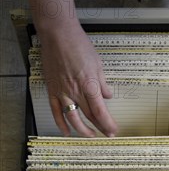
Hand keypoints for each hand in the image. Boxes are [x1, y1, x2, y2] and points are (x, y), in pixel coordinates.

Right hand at [38, 21, 117, 136]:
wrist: (57, 34)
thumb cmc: (78, 45)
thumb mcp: (98, 64)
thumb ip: (103, 83)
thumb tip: (108, 95)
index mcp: (89, 85)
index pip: (100, 112)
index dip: (108, 124)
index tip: (113, 130)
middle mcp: (75, 91)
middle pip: (90, 116)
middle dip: (100, 127)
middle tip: (107, 134)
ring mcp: (62, 92)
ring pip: (73, 117)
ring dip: (82, 130)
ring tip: (90, 135)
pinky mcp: (52, 89)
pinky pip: (56, 111)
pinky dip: (61, 123)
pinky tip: (66, 131)